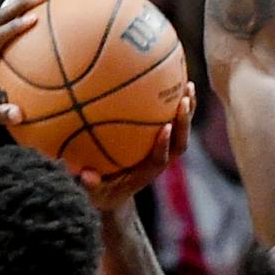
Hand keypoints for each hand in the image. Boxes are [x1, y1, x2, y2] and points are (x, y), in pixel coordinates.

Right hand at [81, 83, 194, 209]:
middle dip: (183, 123)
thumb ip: (92, 185)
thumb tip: (85, 175)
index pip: (160, 158)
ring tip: (188, 85)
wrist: (117, 193)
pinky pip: (173, 120)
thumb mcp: (96, 192)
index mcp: (147, 171)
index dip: (164, 144)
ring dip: (187, 109)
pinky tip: (173, 80)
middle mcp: (161, 159)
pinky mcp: (162, 140)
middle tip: (183, 101)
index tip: (165, 127)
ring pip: (181, 130)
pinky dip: (176, 103)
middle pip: (180, 143)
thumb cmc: (104, 190)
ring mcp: (164, 150)